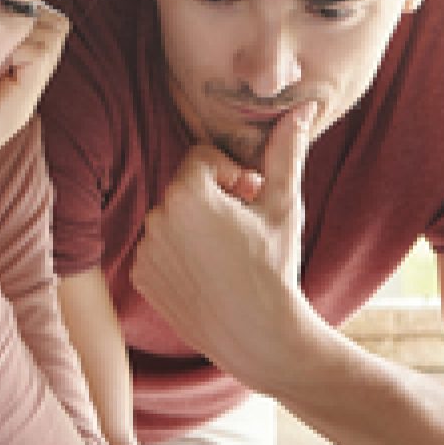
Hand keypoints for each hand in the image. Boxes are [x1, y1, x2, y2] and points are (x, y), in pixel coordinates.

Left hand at [130, 100, 331, 385]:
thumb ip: (286, 151)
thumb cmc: (275, 268)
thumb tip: (302, 106)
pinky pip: (159, 248)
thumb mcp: (284, 205)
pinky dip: (180, 254)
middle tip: (244, 227)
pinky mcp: (141, 276)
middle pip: (186, 187)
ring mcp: (145, 250)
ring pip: (172, 218)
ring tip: (228, 254)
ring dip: (196, 225)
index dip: (232, 175)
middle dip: (214, 199)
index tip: (251, 200)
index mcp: (186, 192)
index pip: (203, 158)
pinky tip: (209, 274)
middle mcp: (156, 217)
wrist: (259, 337)